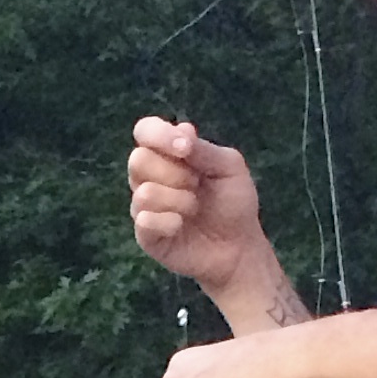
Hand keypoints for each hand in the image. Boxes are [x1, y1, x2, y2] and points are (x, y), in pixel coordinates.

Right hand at [126, 118, 266, 296]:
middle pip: (138, 160)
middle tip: (197, 185)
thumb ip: (203, 148)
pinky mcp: (145, 235)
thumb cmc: (233, 202)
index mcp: (168, 154)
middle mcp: (150, 177)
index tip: (186, 148)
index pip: (145, 131)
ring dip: (178, 200)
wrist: (238, 246)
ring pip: (144, 192)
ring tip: (194, 208)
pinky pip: (145, 221)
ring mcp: (144, 207)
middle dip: (174, 173)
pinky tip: (181, 226)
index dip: (159, 135)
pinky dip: (169, 222)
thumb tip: (181, 131)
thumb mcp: (229, 166)